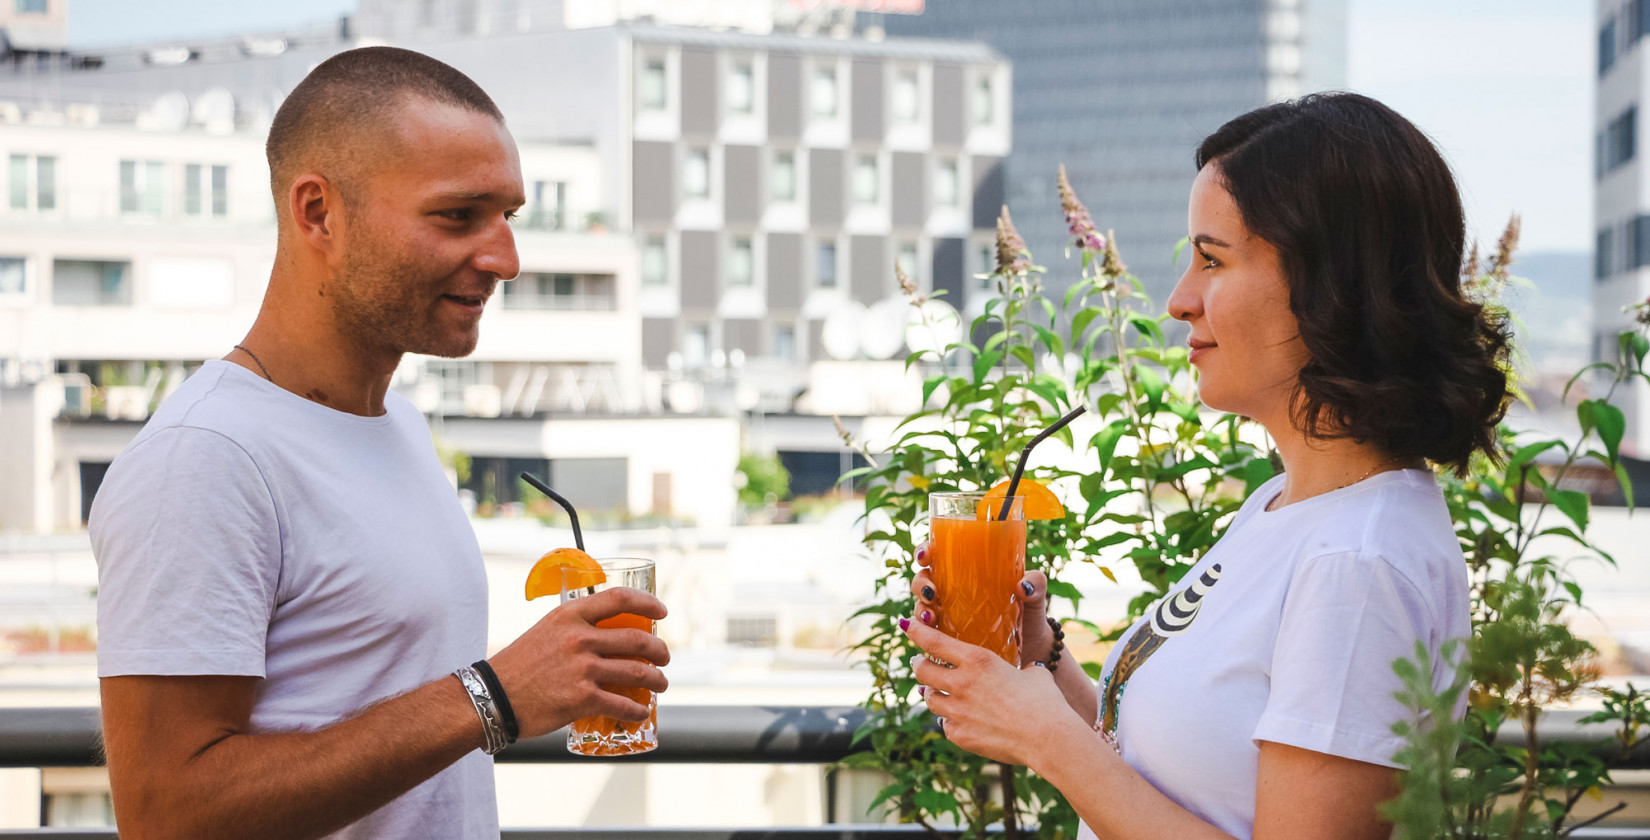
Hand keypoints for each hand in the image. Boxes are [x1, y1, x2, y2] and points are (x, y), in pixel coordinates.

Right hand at [489, 587, 670, 737]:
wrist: (491, 697)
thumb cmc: (518, 666)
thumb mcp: (546, 631)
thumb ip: (575, 628)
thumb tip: (606, 635)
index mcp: (570, 615)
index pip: (620, 598)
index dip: (648, 603)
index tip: (662, 613)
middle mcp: (579, 638)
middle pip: (637, 639)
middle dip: (660, 650)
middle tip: (664, 658)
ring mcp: (582, 669)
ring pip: (637, 672)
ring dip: (657, 680)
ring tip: (661, 684)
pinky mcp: (582, 699)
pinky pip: (623, 704)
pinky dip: (637, 710)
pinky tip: (640, 712)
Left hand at [902, 615, 1082, 767]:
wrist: (1047, 738)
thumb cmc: (1045, 702)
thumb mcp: (1033, 674)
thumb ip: (1021, 669)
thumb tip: (1027, 671)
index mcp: (978, 661)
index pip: (934, 641)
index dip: (916, 631)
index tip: (906, 624)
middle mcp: (961, 684)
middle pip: (922, 670)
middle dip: (918, 664)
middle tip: (920, 662)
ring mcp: (957, 712)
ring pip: (929, 698)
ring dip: (931, 691)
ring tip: (937, 690)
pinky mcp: (960, 735)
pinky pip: (945, 725)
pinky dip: (950, 720)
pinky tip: (959, 719)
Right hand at [910, 541, 1054, 663]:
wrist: (1035, 649)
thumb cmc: (1030, 613)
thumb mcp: (1034, 595)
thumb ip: (1035, 584)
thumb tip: (1023, 585)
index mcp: (968, 572)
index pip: (940, 556)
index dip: (925, 552)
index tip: (925, 556)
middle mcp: (954, 592)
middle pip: (924, 580)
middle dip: (921, 584)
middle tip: (932, 592)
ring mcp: (950, 615)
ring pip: (922, 606)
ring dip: (920, 609)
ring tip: (931, 616)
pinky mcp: (951, 639)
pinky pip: (929, 635)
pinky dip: (924, 633)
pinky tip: (930, 633)